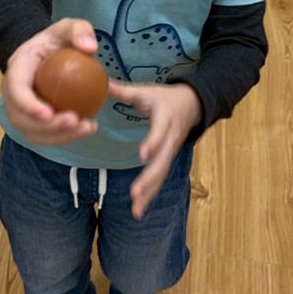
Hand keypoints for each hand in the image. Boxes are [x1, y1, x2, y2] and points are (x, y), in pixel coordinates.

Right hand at [2, 18, 100, 145]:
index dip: (28, 105)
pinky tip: (87, 128)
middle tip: (75, 121)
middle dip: (47, 127)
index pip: (16, 90)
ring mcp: (21, 109)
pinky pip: (45, 135)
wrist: (47, 52)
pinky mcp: (34, 121)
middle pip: (21, 118)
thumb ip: (80, 30)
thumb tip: (90, 48)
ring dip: (58, 136)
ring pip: (32, 132)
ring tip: (87, 127)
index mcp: (18, 68)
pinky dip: (64, 137)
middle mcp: (13, 92)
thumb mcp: (68, 26)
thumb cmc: (55, 40)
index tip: (49, 114)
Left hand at [108, 80, 201, 219]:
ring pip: (161, 174)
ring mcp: (170, 151)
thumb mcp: (146, 90)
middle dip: (149, 178)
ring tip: (135, 209)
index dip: (153, 142)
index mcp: (165, 118)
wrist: (192, 104)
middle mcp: (171, 138)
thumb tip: (101, 83)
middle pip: (162, 161)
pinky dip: (150, 194)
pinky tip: (138, 210)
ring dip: (149, 192)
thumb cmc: (165, 97)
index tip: (143, 154)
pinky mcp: (167, 160)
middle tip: (135, 193)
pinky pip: (160, 179)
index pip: (160, 132)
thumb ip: (124, 90)